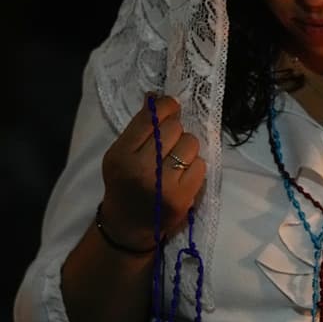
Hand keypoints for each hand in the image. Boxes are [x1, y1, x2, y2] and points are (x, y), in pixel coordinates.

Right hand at [99, 93, 205, 251]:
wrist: (129, 225)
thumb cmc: (125, 184)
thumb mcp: (121, 154)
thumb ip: (139, 127)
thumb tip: (157, 96)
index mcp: (121, 155)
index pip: (151, 118)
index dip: (166, 107)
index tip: (172, 106)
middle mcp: (141, 169)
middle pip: (173, 128)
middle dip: (175, 131)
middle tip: (168, 143)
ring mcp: (164, 185)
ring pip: (190, 144)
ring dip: (187, 148)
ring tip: (175, 160)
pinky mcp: (183, 197)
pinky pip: (201, 165)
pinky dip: (195, 167)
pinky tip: (182, 175)